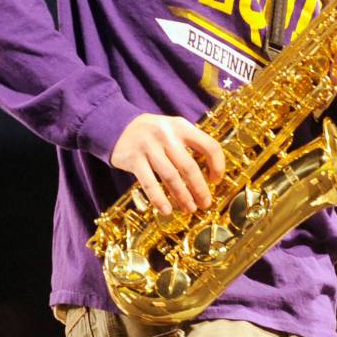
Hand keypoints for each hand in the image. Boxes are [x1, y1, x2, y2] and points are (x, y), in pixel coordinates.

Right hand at [110, 114, 224, 215]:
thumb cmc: (154, 133)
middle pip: (189, 166)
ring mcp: (149, 146)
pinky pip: (149, 183)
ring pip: (170, 176)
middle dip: (199, 189)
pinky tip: (166, 210)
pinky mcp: (134, 159)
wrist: (119, 126)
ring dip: (182, 196)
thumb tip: (210, 173)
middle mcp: (167, 135)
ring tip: (190, 209)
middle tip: (205, 203)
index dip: (217, 165)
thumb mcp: (173, 129)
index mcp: (182, 126)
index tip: (216, 180)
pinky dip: (159, 198)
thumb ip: (190, 144)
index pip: (209, 145)